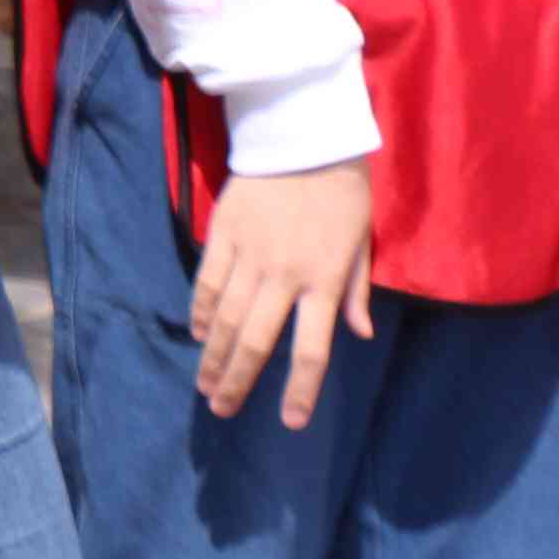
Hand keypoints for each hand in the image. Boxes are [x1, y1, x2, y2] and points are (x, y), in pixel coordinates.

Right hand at [192, 161, 375, 426]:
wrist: (303, 136)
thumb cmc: (342, 193)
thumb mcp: (360, 243)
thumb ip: (355, 291)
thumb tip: (360, 334)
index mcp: (323, 281)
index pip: (310, 349)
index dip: (299, 389)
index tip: (289, 422)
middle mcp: (284, 275)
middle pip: (257, 341)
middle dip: (237, 380)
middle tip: (221, 409)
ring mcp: (249, 254)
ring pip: (227, 317)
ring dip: (213, 354)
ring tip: (204, 383)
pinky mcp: (223, 232)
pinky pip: (209, 281)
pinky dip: (202, 311)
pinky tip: (198, 332)